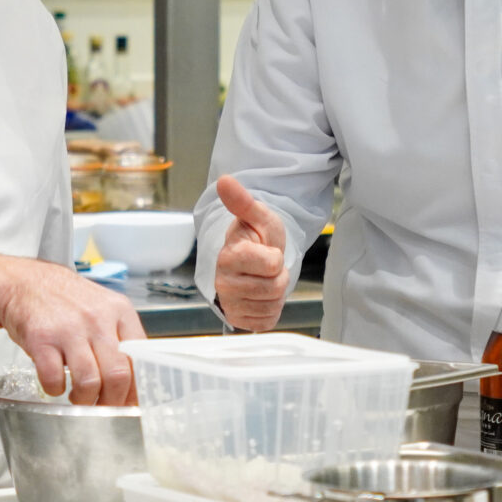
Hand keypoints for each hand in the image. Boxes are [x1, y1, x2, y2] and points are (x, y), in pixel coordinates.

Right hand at [0, 258, 145, 405]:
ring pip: (89, 381)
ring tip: (79, 398)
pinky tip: (55, 384)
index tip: (130, 403)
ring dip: (85, 399)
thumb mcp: (101, 308)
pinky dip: (55, 390)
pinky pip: (54, 379)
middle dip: (112, 401)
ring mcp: (69, 329)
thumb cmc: (65, 301)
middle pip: (118, 375)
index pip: (140, 357)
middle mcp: (97, 319)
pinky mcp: (42, 339)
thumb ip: (119, 338)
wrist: (24, 283)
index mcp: (119, 311)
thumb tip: (132, 382)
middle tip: (104, 406)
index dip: (136, 388)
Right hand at [213, 175, 289, 331]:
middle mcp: (223, 283)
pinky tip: (260, 296)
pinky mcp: (238, 320)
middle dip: (278, 276)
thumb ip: (243, 201)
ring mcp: (230, 304)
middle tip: (267, 267)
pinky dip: (270, 309)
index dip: (276, 257)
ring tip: (263, 279)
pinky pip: (267, 320)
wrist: (250, 261)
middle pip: (274, 287)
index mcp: (228, 256)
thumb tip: (225, 180)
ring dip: (274, 292)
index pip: (272, 264)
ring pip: (272, 305)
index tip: (266, 250)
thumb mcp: (258, 217)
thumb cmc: (255, 239)